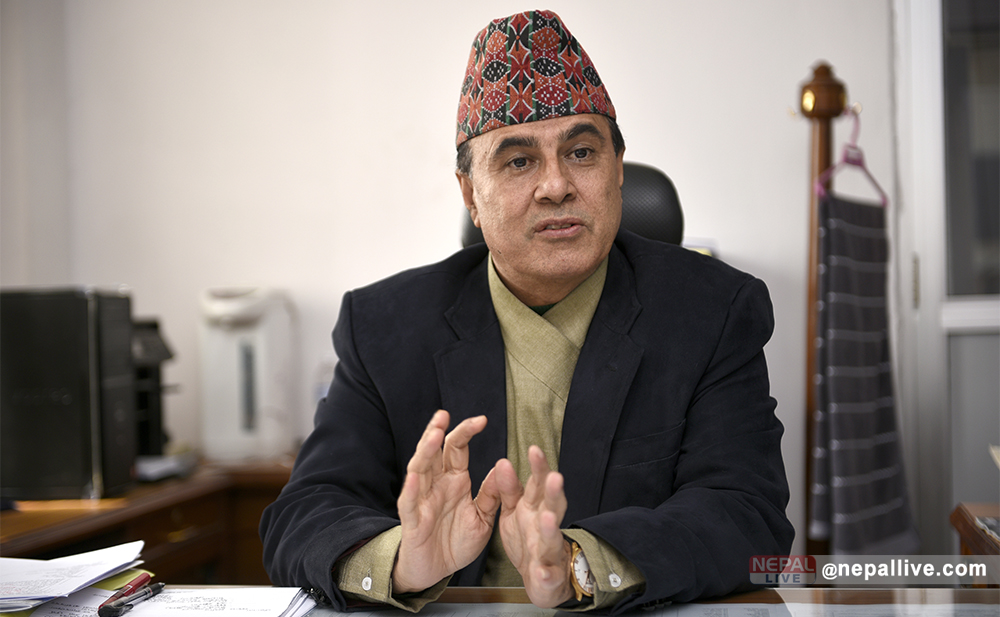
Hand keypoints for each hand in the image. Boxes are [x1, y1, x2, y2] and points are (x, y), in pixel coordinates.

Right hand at [393, 410, 499, 592]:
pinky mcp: (412, 521)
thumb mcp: (483, 519)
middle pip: (434, 452)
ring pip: (419, 470)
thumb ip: (491, 495)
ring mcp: (421, 501)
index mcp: (454, 481)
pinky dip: (410, 489)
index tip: (482, 420)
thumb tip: (503, 468)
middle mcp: (436, 486)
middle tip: (444, 415)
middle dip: (437, 432)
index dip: (466, 432)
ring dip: (425, 452)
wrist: (437, 571)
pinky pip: (409, 502)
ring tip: (433, 435)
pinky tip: (414, 476)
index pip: (457, 449)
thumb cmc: (456, 543)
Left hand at [494, 446, 574, 607]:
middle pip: (553, 505)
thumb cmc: (527, 537)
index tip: (533, 450)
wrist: (541, 576)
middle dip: (554, 492)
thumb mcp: (514, 510)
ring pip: (552, 537)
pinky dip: (546, 575)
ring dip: (551, 529)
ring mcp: (549, 550)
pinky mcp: (548, 575)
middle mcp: (546, 524)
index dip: (538, 467)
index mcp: (536, 507)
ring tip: (547, 519)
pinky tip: (541, 573)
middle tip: (554, 477)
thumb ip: (509, 488)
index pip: (539, 483)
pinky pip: (547, 575)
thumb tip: (502, 462)